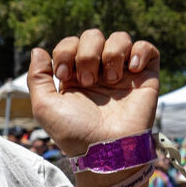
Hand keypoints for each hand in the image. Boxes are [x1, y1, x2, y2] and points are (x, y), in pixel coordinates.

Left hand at [27, 30, 160, 159]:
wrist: (105, 150)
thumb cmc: (73, 133)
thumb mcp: (44, 106)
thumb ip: (37, 77)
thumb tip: (38, 50)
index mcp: (75, 75)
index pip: (70, 43)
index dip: (65, 51)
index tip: (64, 75)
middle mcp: (98, 71)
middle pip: (93, 36)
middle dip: (87, 54)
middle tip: (88, 81)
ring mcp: (122, 74)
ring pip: (120, 38)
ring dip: (111, 53)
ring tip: (109, 79)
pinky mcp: (145, 79)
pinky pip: (147, 49)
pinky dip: (140, 51)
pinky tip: (132, 69)